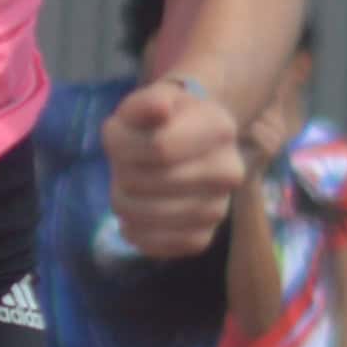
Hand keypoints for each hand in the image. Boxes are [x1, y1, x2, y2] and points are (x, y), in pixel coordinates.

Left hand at [104, 74, 242, 257]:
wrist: (185, 146)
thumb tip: (160, 108)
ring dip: (123, 203)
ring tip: (128, 188)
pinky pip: (160, 246)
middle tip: (124, 165)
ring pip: (148, 216)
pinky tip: (134, 217)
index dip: (124, 146)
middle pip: (147, 183)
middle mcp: (229, 171)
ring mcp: (219, 208)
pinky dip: (137, 232)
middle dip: (121, 172)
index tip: (117, 138)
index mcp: (219, 128)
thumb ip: (146, 101)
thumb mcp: (149, 100)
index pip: (159, 147)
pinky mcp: (203, 238)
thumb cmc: (161, 121)